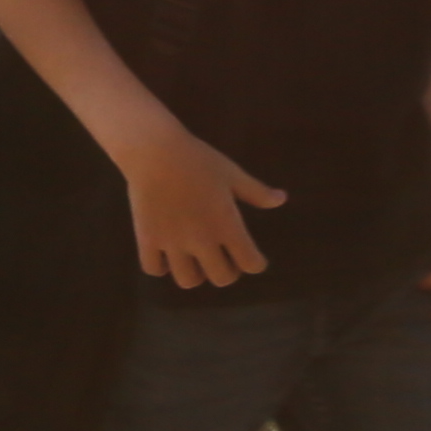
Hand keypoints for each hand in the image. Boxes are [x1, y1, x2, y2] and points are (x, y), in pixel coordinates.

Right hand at [105, 114, 286, 288]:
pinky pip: (154, 269)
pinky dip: (162, 266)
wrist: (154, 149)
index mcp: (226, 224)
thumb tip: (282, 199)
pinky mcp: (148, 239)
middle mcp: (202, 240)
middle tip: (222, 257)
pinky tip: (166, 253)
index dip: (255, 262)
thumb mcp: (232, 173)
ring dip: (195, 273)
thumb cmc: (198, 159)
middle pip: (222, 278)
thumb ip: (257, 192)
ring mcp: (173, 242)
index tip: (251, 257)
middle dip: (226, 271)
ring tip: (193, 258)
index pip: (251, 263)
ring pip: (188, 281)